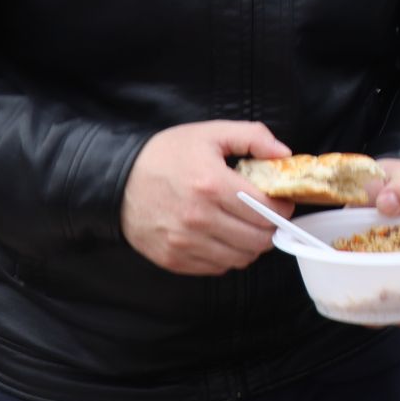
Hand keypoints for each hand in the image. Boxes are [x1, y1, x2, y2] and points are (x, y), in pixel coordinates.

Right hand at [122, 121, 290, 274]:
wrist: (116, 180)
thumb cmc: (165, 156)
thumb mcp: (209, 133)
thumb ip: (252, 137)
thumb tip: (283, 154)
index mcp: (211, 184)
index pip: (267, 210)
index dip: (283, 207)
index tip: (282, 202)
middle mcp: (199, 217)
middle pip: (259, 238)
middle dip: (271, 228)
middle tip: (267, 217)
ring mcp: (184, 242)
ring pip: (241, 257)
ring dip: (251, 245)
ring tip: (246, 227)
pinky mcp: (173, 258)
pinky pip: (218, 267)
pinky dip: (228, 256)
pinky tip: (223, 237)